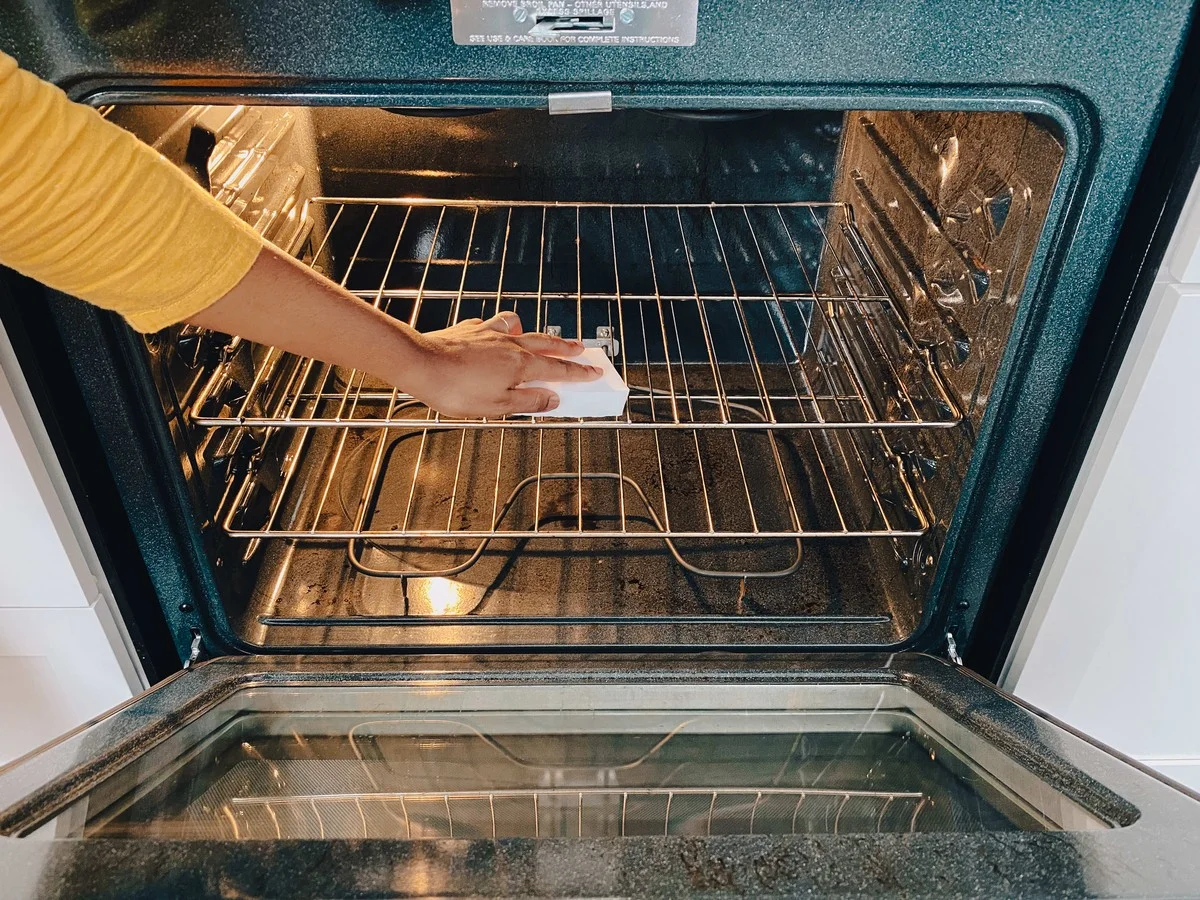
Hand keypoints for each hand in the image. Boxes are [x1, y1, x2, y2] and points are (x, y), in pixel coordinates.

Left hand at [401, 311, 601, 416]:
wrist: (420, 363)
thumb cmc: (455, 389)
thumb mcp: (497, 407)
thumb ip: (528, 402)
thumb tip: (553, 400)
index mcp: (520, 366)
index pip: (559, 370)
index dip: (579, 372)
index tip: (594, 371)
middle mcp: (509, 345)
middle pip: (546, 344)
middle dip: (566, 347)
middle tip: (581, 348)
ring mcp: (489, 333)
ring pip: (520, 328)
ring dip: (534, 333)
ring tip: (538, 338)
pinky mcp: (470, 330)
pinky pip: (493, 324)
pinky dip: (501, 329)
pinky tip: (496, 334)